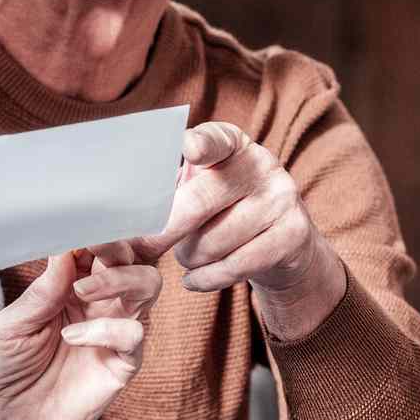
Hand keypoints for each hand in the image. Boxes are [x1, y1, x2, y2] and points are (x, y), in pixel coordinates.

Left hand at [0, 243, 160, 419]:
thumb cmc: (9, 368)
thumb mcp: (12, 324)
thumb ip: (42, 290)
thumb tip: (66, 249)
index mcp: (74, 283)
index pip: (99, 245)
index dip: (95, 230)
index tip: (79, 221)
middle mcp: (102, 300)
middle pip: (133, 255)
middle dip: (115, 244)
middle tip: (90, 247)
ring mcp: (116, 329)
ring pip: (148, 284)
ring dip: (118, 278)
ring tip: (81, 291)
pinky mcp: (124, 361)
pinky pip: (134, 333)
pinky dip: (104, 329)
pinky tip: (72, 336)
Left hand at [134, 122, 346, 340]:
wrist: (282, 241)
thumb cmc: (223, 209)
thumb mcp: (200, 186)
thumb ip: (171, 187)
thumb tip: (127, 212)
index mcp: (233, 144)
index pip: (215, 139)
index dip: (201, 144)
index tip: (189, 149)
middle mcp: (262, 163)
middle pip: (200, 202)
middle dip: (165, 232)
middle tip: (146, 248)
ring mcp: (282, 198)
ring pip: (214, 242)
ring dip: (189, 258)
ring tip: (190, 255)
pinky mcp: (293, 234)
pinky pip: (234, 266)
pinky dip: (206, 279)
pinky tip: (194, 280)